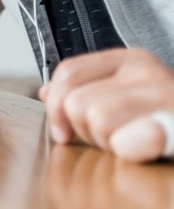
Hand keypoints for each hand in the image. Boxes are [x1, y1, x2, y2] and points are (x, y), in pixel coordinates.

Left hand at [39, 48, 173, 162]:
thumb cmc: (167, 117)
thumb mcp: (129, 94)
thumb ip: (87, 89)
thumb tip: (46, 93)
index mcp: (131, 60)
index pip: (68, 73)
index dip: (56, 105)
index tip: (63, 130)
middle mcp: (148, 71)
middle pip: (76, 100)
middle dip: (84, 129)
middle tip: (110, 138)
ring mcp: (165, 96)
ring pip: (95, 119)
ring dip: (106, 142)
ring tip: (129, 143)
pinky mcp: (173, 127)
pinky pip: (126, 140)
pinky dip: (128, 149)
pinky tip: (141, 148)